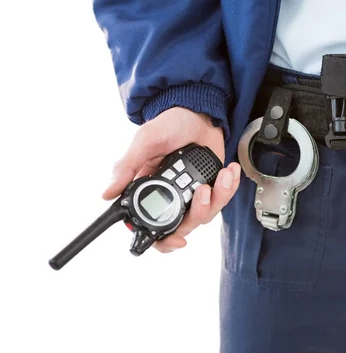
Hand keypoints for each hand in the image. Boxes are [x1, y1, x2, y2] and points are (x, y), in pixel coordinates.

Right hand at [103, 107, 240, 252]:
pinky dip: (230, 187)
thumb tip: (107, 194)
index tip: (176, 241)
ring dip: (218, 197)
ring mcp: (194, 192)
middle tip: (203, 191)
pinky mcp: (213, 185)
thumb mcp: (145, 141)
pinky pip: (224, 197)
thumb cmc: (170, 124)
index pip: (152, 225)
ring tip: (222, 175)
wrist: (198, 112)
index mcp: (150, 189)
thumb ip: (127, 167)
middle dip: (198, 212)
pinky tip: (230, 171)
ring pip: (207, 213)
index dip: (163, 240)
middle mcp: (172, 195)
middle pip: (185, 224)